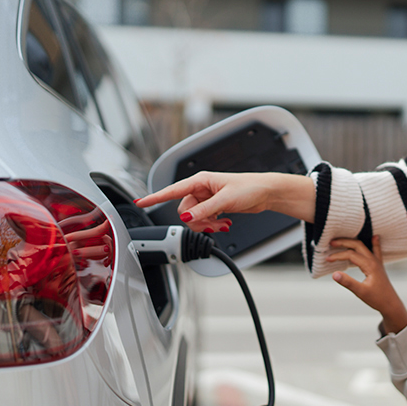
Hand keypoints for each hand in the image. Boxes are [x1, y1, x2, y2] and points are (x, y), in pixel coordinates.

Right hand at [134, 171, 314, 232]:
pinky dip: (213, 224)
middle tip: (213, 224)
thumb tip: (187, 218)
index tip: (140, 202)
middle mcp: (201, 188)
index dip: (155, 197)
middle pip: (185, 210)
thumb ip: (204, 210)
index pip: (172, 190)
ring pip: (195, 218)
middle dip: (197, 221)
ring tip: (223, 224)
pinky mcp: (215, 206)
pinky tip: (225, 223)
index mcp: (200, 181)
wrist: (266, 192)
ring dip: (207, 224)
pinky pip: (205, 219)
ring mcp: (208, 198)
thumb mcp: (225, 200)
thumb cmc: (249, 188)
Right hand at [328, 237, 406, 333]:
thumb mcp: (361, 292)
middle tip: (331, 242)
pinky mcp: (378, 266)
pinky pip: (376, 251)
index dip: (337, 255)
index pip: (350, 254)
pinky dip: (374, 243)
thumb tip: (334, 274)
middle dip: (344, 242)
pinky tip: (374, 237)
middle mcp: (374, 260)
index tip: (327, 259)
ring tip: (341, 241)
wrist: (391, 304)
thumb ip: (347, 282)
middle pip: (357, 245)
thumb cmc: (378, 299)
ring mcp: (377, 262)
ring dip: (352, 242)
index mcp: (370, 265)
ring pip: (364, 246)